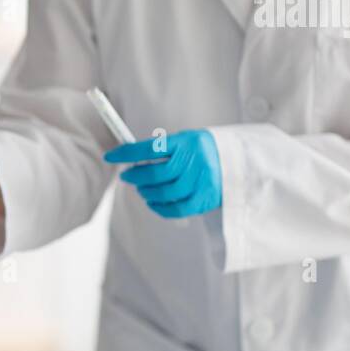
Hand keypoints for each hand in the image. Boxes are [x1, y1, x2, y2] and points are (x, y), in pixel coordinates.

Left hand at [104, 129, 221, 218]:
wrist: (238, 163)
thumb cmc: (201, 152)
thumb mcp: (185, 142)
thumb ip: (162, 150)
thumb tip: (131, 160)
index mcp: (186, 142)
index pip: (149, 148)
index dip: (127, 153)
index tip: (110, 156)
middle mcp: (194, 160)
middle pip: (156, 173)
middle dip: (136, 176)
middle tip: (127, 176)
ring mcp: (202, 181)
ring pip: (165, 192)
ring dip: (147, 192)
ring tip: (142, 190)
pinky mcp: (206, 198)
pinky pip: (177, 208)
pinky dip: (160, 208)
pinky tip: (153, 203)